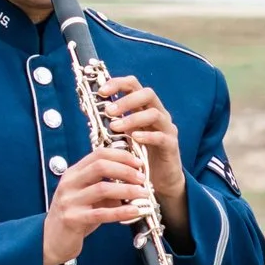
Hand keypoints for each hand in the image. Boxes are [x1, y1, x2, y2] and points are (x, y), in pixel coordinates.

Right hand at [43, 145, 151, 264]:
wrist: (51, 240)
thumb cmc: (74, 216)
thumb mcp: (89, 197)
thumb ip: (107, 188)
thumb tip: (134, 183)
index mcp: (73, 173)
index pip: (98, 154)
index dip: (121, 156)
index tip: (138, 163)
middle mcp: (69, 183)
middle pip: (100, 167)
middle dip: (126, 170)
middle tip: (143, 178)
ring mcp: (69, 201)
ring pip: (102, 188)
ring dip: (127, 190)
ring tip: (143, 194)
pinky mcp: (73, 219)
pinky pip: (101, 213)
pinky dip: (121, 211)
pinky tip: (135, 212)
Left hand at [98, 74, 192, 243]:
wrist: (159, 181)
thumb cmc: (139, 156)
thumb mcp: (125, 136)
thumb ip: (115, 124)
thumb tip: (94, 112)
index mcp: (145, 107)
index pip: (133, 85)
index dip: (118, 84)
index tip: (101, 92)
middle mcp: (158, 113)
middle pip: (147, 93)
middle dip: (126, 100)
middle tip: (109, 111)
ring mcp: (167, 128)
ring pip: (154, 113)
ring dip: (133, 118)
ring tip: (116, 127)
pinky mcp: (171, 145)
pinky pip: (161, 136)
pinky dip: (147, 136)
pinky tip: (134, 138)